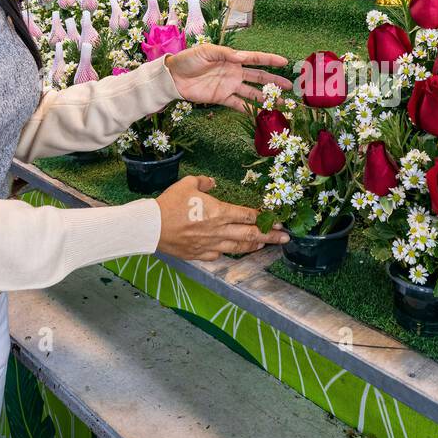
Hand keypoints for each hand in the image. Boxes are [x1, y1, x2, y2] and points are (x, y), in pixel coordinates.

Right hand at [155, 175, 288, 260]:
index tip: (278, 220)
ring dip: (254, 246)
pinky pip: (219, 254)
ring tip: (265, 245)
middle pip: (250, 234)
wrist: (151, 226)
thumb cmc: (169, 203)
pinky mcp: (200, 255)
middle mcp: (219, 230)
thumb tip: (211, 182)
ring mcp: (211, 245)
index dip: (265, 218)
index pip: (248, 216)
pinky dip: (229, 252)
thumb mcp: (187, 184)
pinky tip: (233, 251)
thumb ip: (203, 182)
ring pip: (238, 248)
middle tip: (286, 237)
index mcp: (219, 212)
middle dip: (270, 236)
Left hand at [164, 43, 290, 111]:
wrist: (173, 77)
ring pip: (253, 92)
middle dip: (274, 81)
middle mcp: (234, 72)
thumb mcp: (206, 51)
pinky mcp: (222, 98)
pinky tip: (263, 114)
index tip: (284, 62)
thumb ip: (225, 53)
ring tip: (281, 103)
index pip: (255, 59)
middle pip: (258, 77)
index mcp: (232, 58)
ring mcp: (230, 86)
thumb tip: (242, 57)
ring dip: (266, 98)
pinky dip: (251, 110)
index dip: (269, 60)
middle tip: (289, 87)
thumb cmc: (189, 59)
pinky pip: (240, 104)